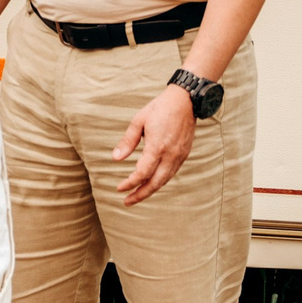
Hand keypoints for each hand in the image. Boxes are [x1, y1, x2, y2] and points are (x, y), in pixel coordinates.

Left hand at [112, 86, 194, 205]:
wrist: (186, 101)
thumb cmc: (160, 108)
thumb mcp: (139, 121)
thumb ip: (127, 141)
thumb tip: (116, 158)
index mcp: (158, 146)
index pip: (142, 173)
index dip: (130, 183)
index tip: (119, 188)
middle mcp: (170, 154)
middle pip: (155, 183)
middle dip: (140, 195)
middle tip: (127, 202)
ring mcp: (179, 155)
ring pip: (164, 180)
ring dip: (150, 190)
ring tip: (137, 195)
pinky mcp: (184, 154)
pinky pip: (171, 173)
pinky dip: (160, 181)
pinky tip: (151, 182)